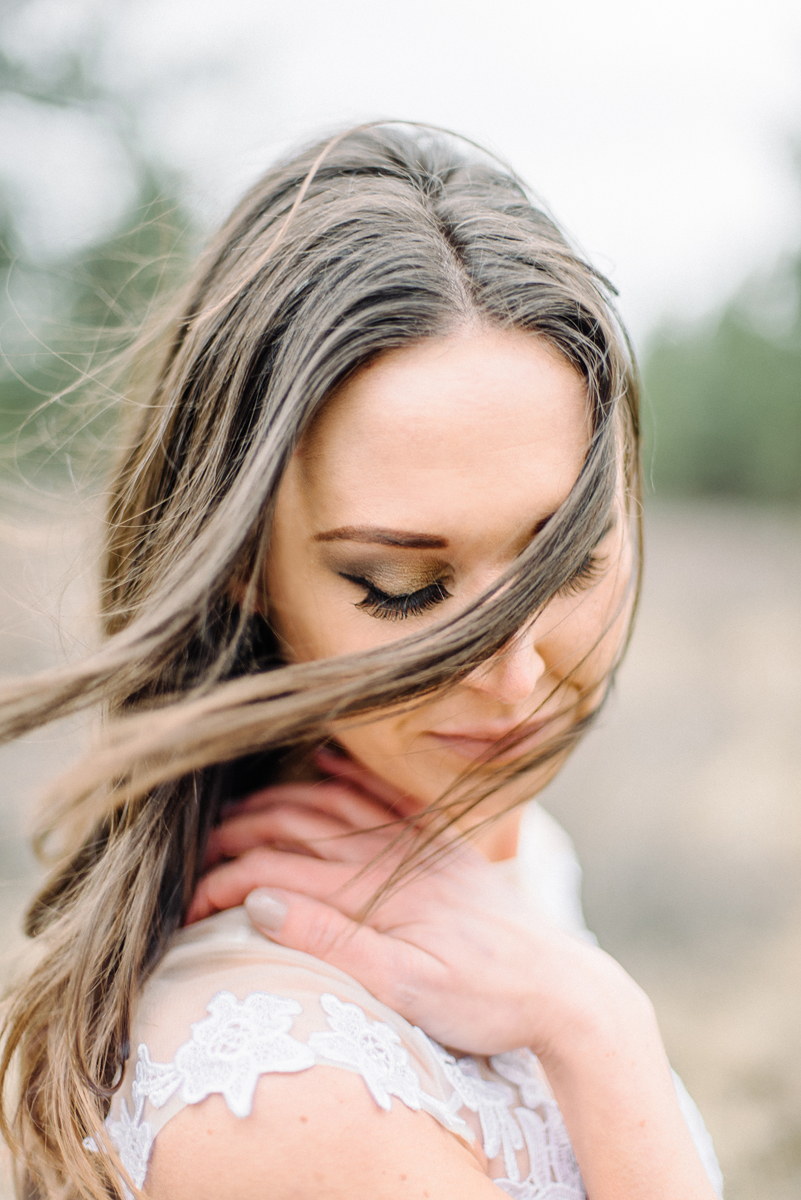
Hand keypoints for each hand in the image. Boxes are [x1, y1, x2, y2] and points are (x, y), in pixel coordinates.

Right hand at [188, 750, 719, 1198]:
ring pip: (330, 802)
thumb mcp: (405, 987)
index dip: (221, 882)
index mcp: (374, 888)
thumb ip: (331, 941)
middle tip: (197, 852)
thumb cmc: (483, 999)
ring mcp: (417, 842)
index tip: (186, 904)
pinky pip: (383, 793)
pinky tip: (321, 758)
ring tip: (236, 813)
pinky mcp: (441, 844)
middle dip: (237, 834)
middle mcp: (391, 851)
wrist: (562, 987)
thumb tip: (258, 901)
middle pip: (294, 825)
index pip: (274, 870)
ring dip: (277, 801)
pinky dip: (345, 772)